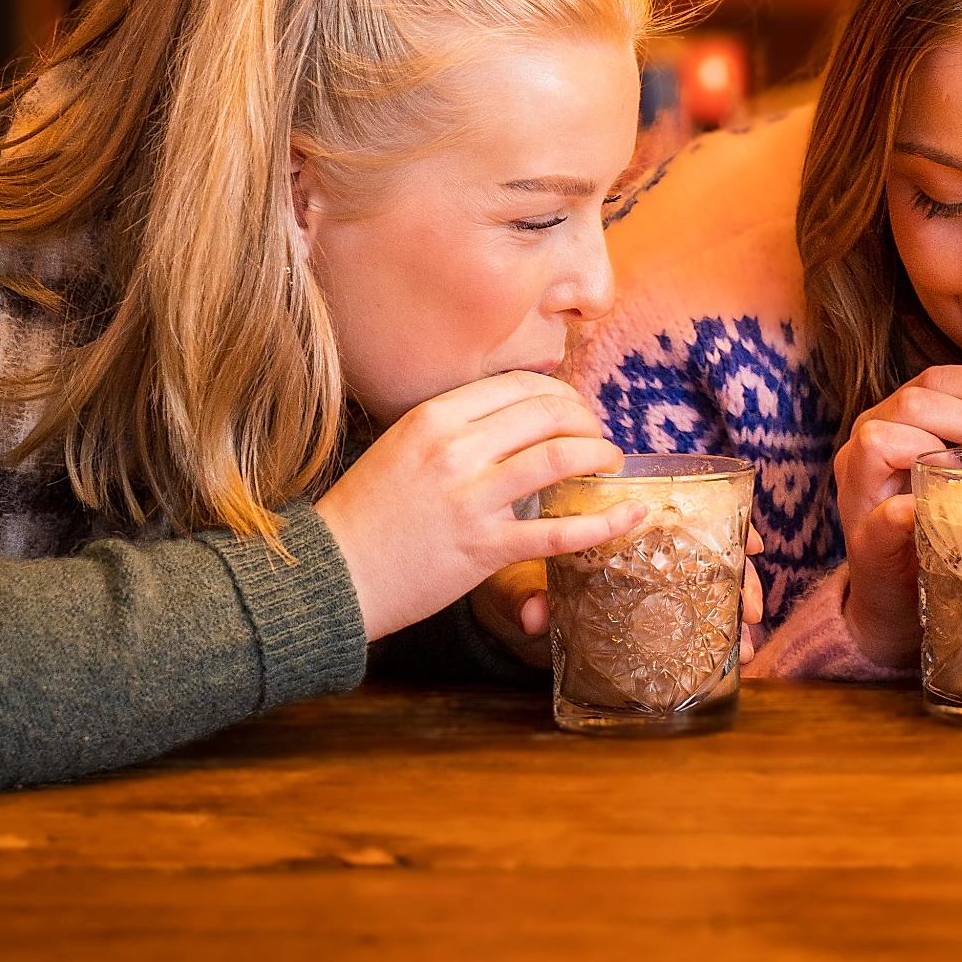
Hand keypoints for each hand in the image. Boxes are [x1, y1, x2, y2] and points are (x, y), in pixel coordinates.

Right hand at [316, 372, 645, 641]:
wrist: (329, 576)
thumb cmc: (366, 513)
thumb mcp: (402, 447)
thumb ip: (454, 427)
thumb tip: (513, 414)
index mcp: (433, 418)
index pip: (520, 386)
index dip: (561, 394)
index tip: (574, 411)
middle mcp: (454, 449)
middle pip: (548, 414)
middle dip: (587, 421)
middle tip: (599, 437)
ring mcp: (471, 498)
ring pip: (560, 457)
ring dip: (599, 456)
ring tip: (611, 463)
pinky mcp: (485, 547)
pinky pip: (561, 531)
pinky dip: (607, 522)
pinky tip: (632, 515)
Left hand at [470, 524, 769, 669]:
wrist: (488, 581)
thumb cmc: (503, 562)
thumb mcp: (509, 574)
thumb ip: (522, 591)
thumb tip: (532, 615)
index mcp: (619, 515)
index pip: (688, 510)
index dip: (728, 525)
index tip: (752, 546)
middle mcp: (642, 543)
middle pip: (710, 551)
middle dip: (740, 580)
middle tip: (753, 610)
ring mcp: (647, 575)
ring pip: (707, 583)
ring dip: (733, 611)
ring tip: (747, 646)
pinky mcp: (643, 606)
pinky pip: (689, 611)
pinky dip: (714, 631)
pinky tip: (735, 656)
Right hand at [835, 365, 961, 668]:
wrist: (903, 596)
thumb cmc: (940, 525)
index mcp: (897, 418)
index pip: (937, 379)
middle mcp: (868, 439)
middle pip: (913, 399)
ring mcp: (857, 487)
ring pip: (882, 437)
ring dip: (936, 451)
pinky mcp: (863, 538)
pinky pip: (882, 513)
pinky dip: (908, 510)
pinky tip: (931, 511)